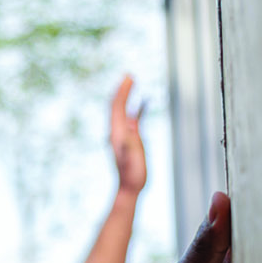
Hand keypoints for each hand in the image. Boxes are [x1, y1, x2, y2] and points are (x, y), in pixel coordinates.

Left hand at [109, 75, 147, 194]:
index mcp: (116, 133)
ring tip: (132, 81)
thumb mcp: (130, 161)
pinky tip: (144, 102)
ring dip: (127, 96)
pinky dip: (138, 109)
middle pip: (117, 105)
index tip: (129, 78)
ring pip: (123, 110)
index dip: (122, 92)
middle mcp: (117, 131)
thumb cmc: (131, 175)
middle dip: (122, 89)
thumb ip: (128, 147)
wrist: (129, 188)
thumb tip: (129, 134)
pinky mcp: (131, 139)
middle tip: (129, 75)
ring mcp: (124, 135)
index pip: (117, 107)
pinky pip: (134, 119)